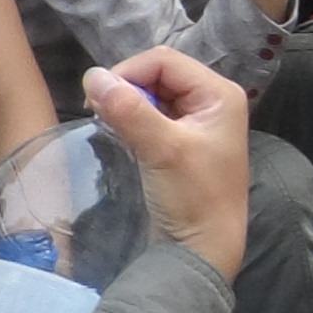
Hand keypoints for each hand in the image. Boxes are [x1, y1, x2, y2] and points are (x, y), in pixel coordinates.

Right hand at [85, 48, 251, 279]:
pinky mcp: (183, 142)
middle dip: (127, 89)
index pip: (164, 61)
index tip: (99, 99)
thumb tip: (93, 76)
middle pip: (158, 74)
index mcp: (219, 95)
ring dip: (127, 105)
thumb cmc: (193, 199)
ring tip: (108, 124)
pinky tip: (121, 135)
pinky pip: (152, 116)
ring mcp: (198, 123)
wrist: (203, 251)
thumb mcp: (162, 150)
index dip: (129, 73)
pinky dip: (133, 120)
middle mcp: (212, 102)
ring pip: (152, 95)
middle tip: (100, 112)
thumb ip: (129, 111)